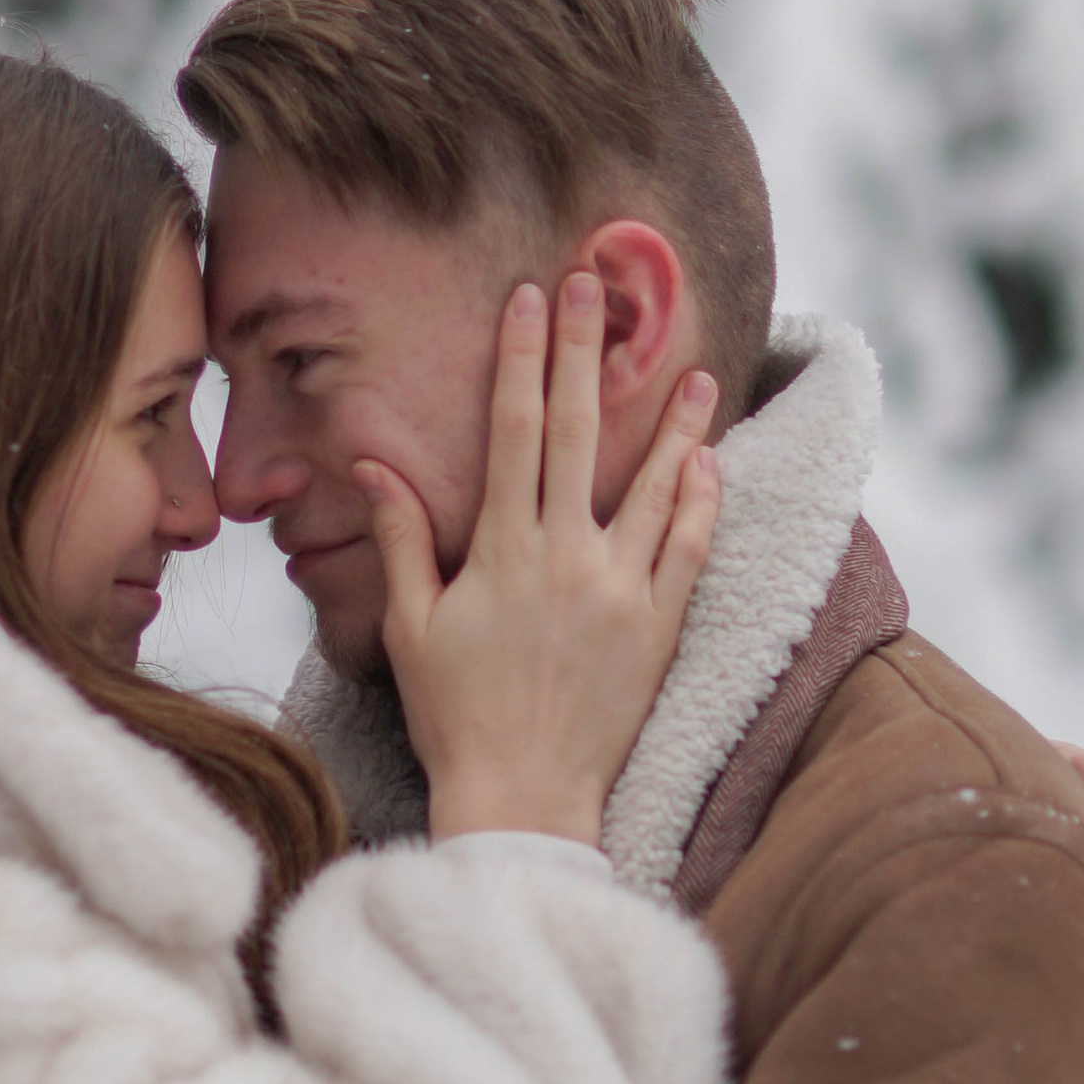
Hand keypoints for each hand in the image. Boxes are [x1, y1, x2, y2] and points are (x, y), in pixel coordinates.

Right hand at [360, 275, 721, 847]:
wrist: (521, 796)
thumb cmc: (454, 714)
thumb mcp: (410, 626)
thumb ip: (403, 538)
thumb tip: (374, 464)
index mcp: (501, 550)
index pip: (515, 430)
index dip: (523, 359)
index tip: (531, 300)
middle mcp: (565, 556)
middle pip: (580, 433)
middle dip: (586, 353)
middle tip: (598, 287)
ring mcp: (620, 590)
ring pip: (656, 486)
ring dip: (674, 422)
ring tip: (693, 369)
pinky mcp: (658, 628)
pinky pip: (689, 551)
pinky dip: (701, 501)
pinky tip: (709, 460)